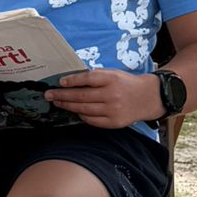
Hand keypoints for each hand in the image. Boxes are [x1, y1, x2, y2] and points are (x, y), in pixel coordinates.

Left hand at [43, 67, 159, 128]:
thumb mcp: (113, 73)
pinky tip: (74, 111)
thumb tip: (71, 81)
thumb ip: (95, 76)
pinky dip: (81, 116)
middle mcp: (112, 94)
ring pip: (84, 109)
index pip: (88, 78)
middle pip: (82, 96)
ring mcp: (113, 110)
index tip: (60, 82)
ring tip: (58, 102)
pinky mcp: (114, 122)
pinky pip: (92, 120)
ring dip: (68, 106)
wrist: (147, 98)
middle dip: (62, 95)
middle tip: (49, 95)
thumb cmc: (126, 83)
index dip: (72, 80)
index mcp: (112, 79)